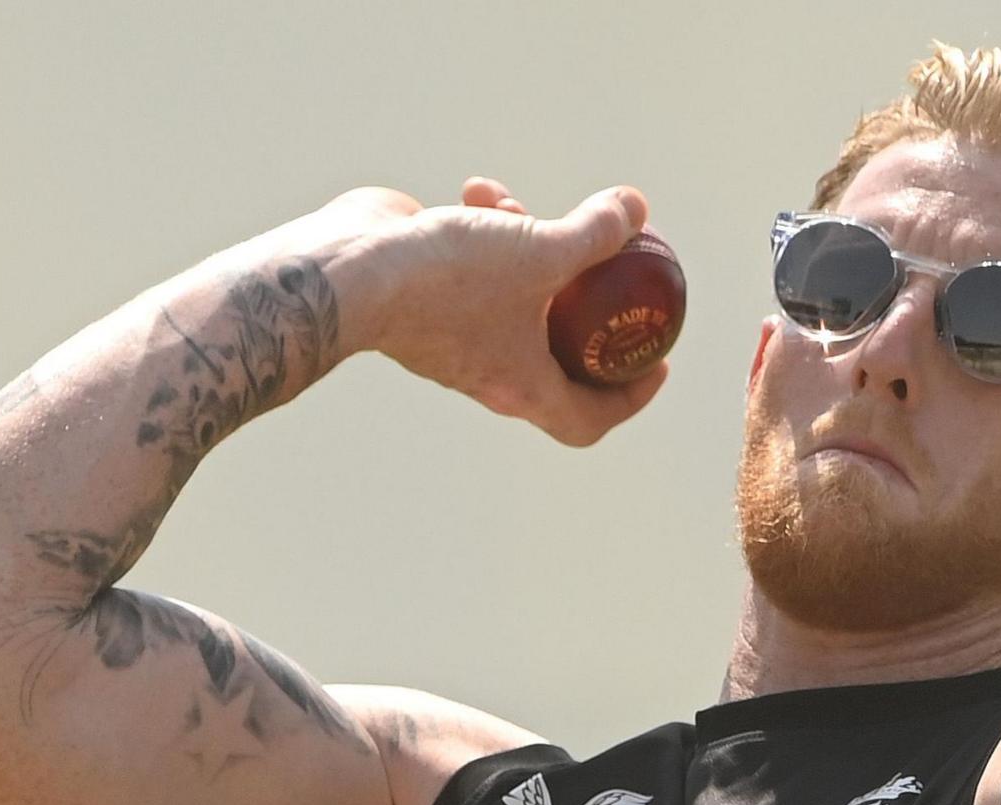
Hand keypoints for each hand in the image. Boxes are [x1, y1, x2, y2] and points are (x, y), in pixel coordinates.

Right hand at [321, 176, 670, 445]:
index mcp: (521, 385)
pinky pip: (471, 268)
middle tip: (609, 267)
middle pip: (557, 351)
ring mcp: (453, 336)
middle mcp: (487, 370)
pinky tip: (478, 190)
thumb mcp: (539, 250)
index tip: (655, 364)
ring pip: (513, 296)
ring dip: (527, 244)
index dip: (630, 397)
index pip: (589, 418)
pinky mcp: (425, 298)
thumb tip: (636, 209)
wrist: (346, 269)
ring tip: (517, 206)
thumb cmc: (445, 280)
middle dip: (584, 301)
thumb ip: (594, 233)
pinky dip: (483, 229)